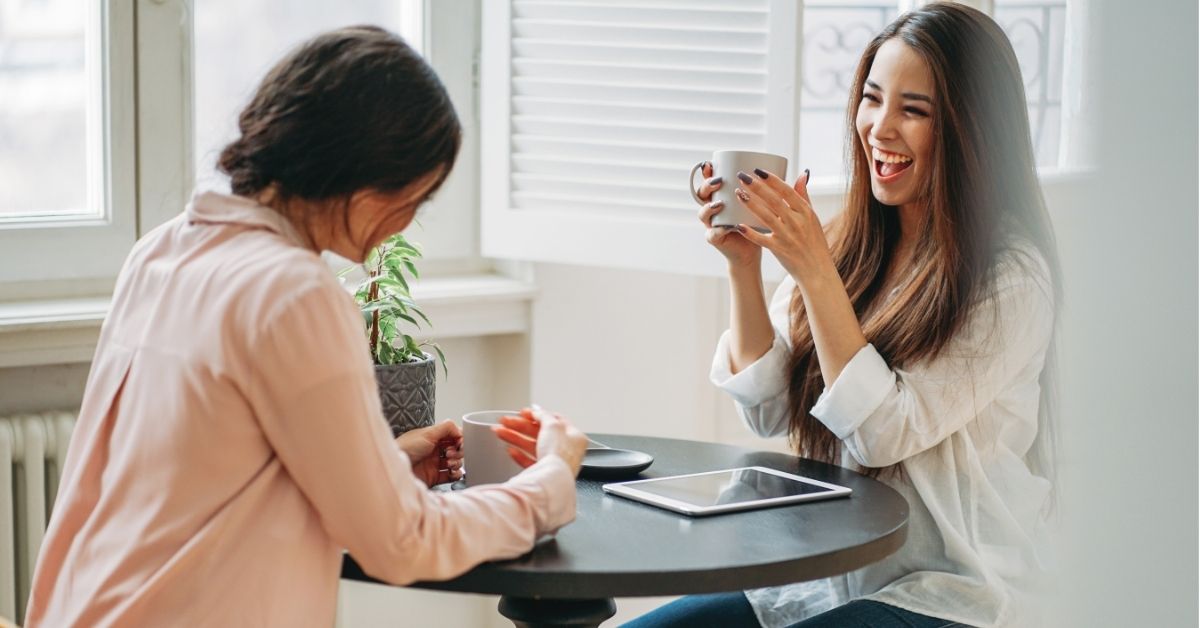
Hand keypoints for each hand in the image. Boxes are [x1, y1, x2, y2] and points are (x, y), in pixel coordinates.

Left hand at [396, 420, 463, 486]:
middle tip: (449, 453)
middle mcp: (435, 450)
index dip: (460, 440)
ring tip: (449, 463)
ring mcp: (435, 464)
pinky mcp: (435, 476)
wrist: (395, 467)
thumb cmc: (405, 448)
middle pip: (456, 450)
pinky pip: (451, 476)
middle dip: (458, 452)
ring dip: (457, 463)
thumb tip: (460, 430)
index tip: (460, 443)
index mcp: (433, 437)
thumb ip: (446, 427)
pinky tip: (451, 472)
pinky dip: (456, 474)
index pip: (453, 436)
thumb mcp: (427, 433)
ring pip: (456, 463)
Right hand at [492, 406, 587, 476]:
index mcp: (574, 437)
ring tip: (499, 432)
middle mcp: (566, 450)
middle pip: (539, 433)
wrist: (551, 482)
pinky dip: (519, 455)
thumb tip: (538, 411)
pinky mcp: (544, 475)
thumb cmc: (558, 455)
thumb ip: (543, 415)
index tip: (523, 413)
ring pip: (532, 446)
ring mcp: (555, 463)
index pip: (555, 420)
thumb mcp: (552, 426)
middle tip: (504, 421)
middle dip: (519, 426)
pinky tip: (511, 450)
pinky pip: (530, 462)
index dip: (537, 415)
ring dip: (515, 438)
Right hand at [694, 162, 762, 268]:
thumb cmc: (758, 223)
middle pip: (701, 194)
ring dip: (709, 208)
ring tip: (719, 204)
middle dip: (707, 186)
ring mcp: (712, 224)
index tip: (711, 164)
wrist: (753, 248)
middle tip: (719, 181)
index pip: (710, 181)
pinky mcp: (715, 238)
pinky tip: (727, 226)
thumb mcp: (764, 203)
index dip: (707, 173)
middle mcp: (713, 209)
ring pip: (703, 213)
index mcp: (721, 197)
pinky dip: (719, 230)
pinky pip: (713, 233)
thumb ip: (769, 189)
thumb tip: (795, 172)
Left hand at [730, 169, 832, 284]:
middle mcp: (797, 222)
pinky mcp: (779, 250)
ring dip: (750, 204)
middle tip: (741, 176)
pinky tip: (738, 225)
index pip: (787, 191)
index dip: (771, 179)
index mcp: (805, 212)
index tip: (757, 170)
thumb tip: (803, 173)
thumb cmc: (814, 241)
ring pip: (766, 216)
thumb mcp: (813, 217)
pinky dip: (750, 232)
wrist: (816, 269)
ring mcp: (787, 236)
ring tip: (737, 193)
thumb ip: (804, 195)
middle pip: (774, 200)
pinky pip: (762, 239)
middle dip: (756, 187)